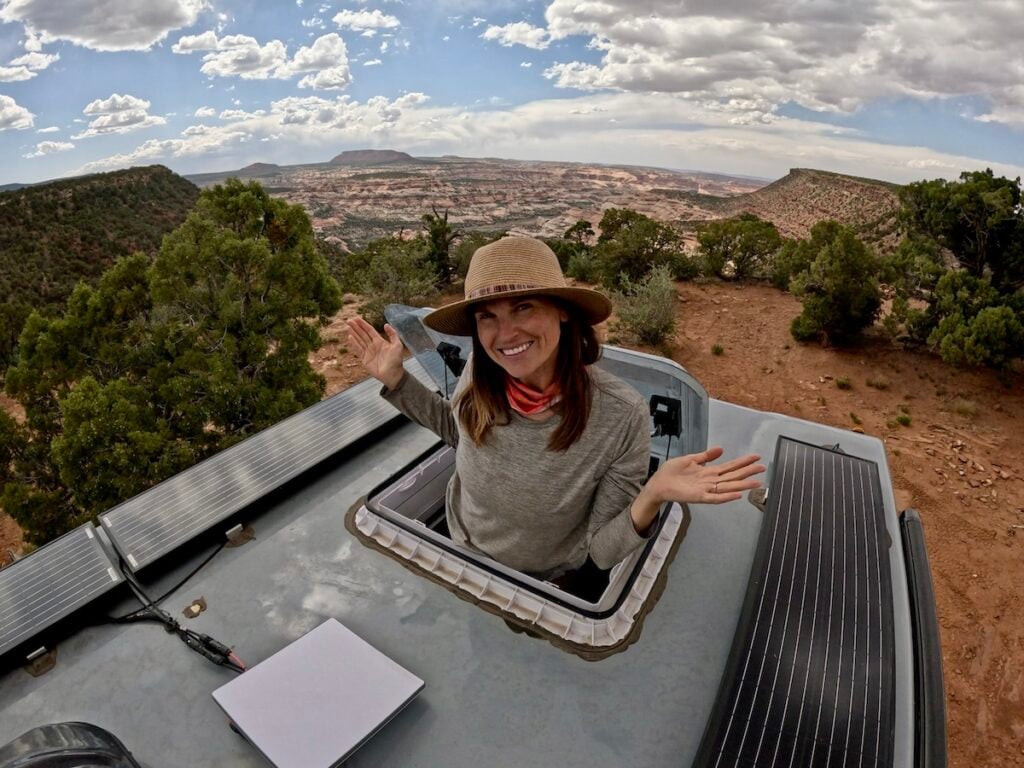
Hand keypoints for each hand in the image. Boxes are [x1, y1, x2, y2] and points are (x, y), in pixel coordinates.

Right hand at [345, 316, 405, 389]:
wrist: (392, 375)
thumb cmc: (396, 361)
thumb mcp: (397, 345)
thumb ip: (393, 334)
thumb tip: (386, 324)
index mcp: (380, 341)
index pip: (370, 330)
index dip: (363, 324)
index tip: (356, 318)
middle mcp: (373, 346)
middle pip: (362, 334)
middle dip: (356, 327)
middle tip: (348, 320)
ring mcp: (368, 352)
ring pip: (359, 340)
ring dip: (353, 333)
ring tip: (348, 327)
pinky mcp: (364, 359)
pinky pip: (358, 350)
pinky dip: (354, 343)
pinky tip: (350, 337)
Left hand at [646, 446, 764, 505]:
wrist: (658, 483)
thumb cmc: (672, 473)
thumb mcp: (690, 459)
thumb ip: (706, 456)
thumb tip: (721, 449)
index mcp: (709, 472)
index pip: (730, 466)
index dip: (743, 462)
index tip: (755, 457)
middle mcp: (711, 482)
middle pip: (733, 476)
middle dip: (748, 472)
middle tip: (762, 468)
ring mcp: (706, 490)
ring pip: (728, 487)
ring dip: (742, 485)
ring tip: (756, 482)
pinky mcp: (699, 497)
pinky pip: (715, 498)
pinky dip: (726, 497)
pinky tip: (737, 494)